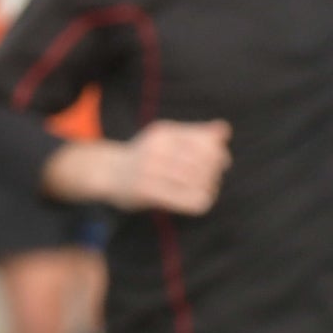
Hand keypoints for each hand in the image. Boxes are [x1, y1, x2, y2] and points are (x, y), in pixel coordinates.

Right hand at [109, 120, 231, 212]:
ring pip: (198, 182)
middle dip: (214, 174)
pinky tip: (198, 202)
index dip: (219, 155)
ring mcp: (150, 170)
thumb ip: (196, 134)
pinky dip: (200, 202)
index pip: (206, 143)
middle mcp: (157, 148)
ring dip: (208, 189)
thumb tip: (224, 129)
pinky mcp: (147, 191)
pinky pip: (188, 200)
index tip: (221, 164)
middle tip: (211, 182)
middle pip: (204, 163)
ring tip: (205, 192)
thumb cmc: (144, 156)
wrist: (108, 173)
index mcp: (165, 132)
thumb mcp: (167, 138)